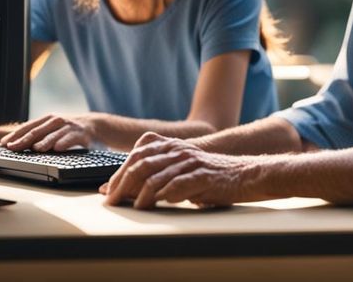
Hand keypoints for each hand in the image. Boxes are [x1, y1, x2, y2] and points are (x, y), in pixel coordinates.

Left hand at [0, 113, 95, 151]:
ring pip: (53, 134)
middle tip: (13, 148)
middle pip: (36, 131)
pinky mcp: (80, 133)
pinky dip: (64, 143)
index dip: (14, 135)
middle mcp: (55, 121)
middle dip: (23, 140)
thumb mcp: (53, 129)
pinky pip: (71, 138)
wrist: (94, 126)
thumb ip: (39, 135)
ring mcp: (68, 126)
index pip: (27, 127)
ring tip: (35, 149)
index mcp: (46, 120)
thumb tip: (18, 145)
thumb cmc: (68, 130)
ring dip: (43, 142)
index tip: (4, 143)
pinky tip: (58, 148)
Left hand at [100, 132, 253, 208]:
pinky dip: (161, 196)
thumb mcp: (182, 169)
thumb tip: (128, 192)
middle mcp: (175, 150)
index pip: (135, 157)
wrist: (245, 174)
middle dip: (122, 184)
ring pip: (154, 176)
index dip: (118, 173)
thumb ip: (158, 175)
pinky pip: (175, 185)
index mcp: (168, 145)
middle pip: (139, 165)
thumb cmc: (211, 175)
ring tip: (131, 207)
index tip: (107, 190)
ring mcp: (188, 161)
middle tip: (112, 201)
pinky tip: (153, 205)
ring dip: (138, 194)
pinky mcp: (201, 175)